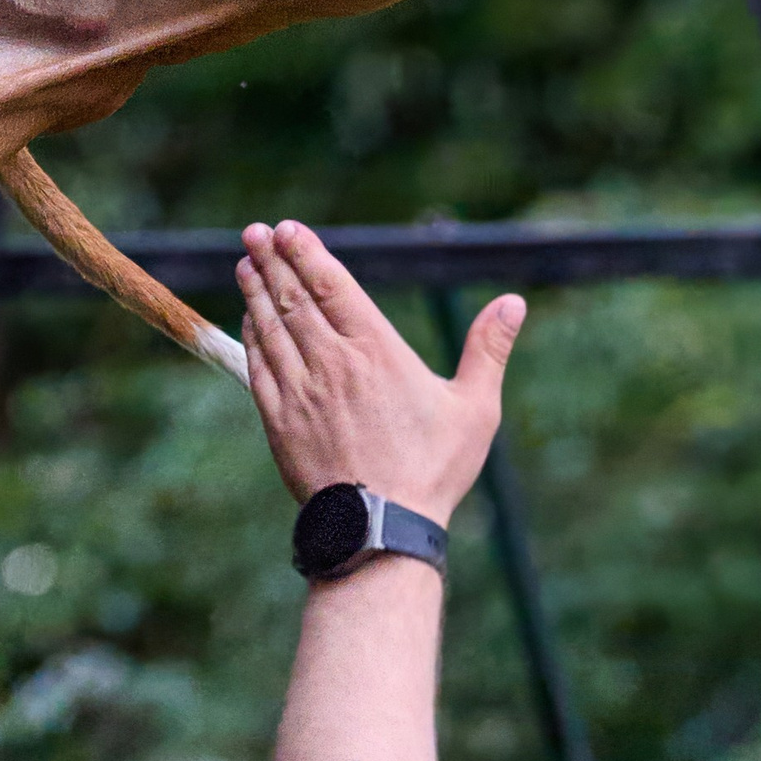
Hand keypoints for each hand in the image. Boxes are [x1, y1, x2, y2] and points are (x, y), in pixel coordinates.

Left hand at [235, 219, 523, 525]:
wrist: (381, 531)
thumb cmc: (433, 470)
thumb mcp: (475, 407)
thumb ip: (489, 348)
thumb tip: (515, 302)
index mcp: (376, 350)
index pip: (332, 284)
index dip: (307, 252)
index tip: (287, 229)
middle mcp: (333, 362)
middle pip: (294, 297)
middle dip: (272, 260)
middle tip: (254, 233)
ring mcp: (302, 391)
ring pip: (272, 327)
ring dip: (256, 291)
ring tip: (245, 264)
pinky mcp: (280, 422)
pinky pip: (259, 368)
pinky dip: (252, 337)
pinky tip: (249, 322)